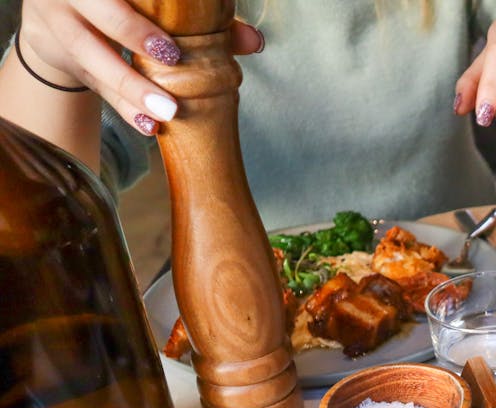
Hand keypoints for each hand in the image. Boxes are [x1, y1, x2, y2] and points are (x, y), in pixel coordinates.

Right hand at [18, 0, 263, 133]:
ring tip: (166, 113)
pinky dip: (123, 107)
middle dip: (133, 37)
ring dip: (130, 89)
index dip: (137, 20)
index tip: (170, 43)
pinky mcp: (60, 58)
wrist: (58, 18)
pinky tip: (148, 125)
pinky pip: (93, 85)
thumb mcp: (150, 8)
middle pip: (96, 16)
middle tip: (171, 61)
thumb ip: (203, 22)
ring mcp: (57, 25)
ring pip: (91, 58)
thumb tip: (255, 42)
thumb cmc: (121, 6)